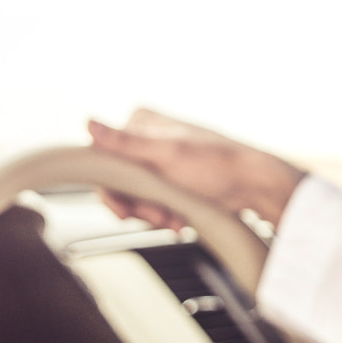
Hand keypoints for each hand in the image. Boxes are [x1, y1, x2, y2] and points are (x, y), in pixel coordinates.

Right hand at [86, 109, 304, 230]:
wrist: (253, 185)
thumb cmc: (216, 165)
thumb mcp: (166, 155)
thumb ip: (125, 143)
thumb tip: (88, 123)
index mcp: (140, 123)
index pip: (104, 161)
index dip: (114, 191)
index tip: (127, 211)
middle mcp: (145, 138)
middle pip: (118, 182)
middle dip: (138, 205)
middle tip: (158, 217)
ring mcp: (157, 160)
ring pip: (134, 196)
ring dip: (151, 213)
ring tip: (173, 219)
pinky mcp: (169, 179)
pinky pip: (151, 202)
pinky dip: (162, 214)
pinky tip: (178, 219)